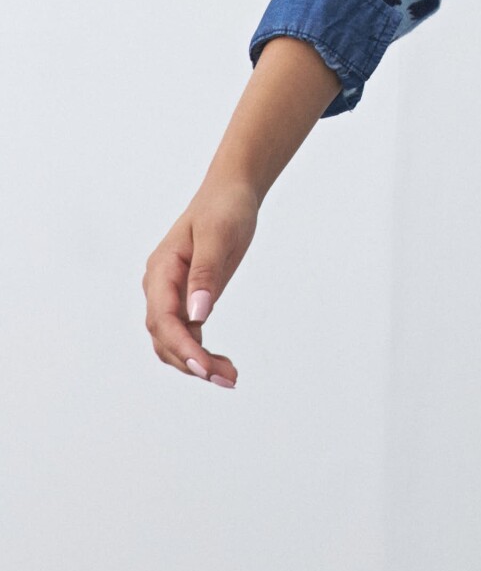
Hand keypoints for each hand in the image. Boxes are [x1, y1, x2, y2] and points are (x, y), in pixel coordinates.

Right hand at [142, 178, 258, 386]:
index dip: (182, 347)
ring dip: (195, 363)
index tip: (204, 369)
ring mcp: (170, 293)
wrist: (231, 191)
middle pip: (165, 337)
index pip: (164, 319)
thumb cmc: (225, 208)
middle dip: (192, 362)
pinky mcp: (184, 298)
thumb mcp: (218, 236)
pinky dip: (199, 351)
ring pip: (172, 341)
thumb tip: (197, 315)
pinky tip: (220, 363)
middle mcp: (159, 285)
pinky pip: (185, 333)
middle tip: (227, 379)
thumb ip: (206, 275)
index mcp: (162, 269)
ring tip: (229, 377)